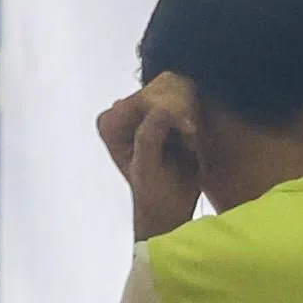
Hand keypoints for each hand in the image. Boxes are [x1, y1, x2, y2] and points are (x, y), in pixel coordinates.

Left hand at [97, 75, 204, 240]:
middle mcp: (121, 114)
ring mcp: (142, 114)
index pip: (141, 100)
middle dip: (180, 111)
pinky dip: (192, 117)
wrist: (170, 210)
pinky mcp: (160, 117)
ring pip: (172, 94)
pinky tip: (192, 138)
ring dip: (188, 115)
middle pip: (156, 92)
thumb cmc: (155, 195)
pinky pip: (182, 102)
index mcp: (110, 124)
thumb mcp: (148, 168)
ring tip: (191, 141)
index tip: (188, 129)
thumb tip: (163, 108)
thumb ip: (150, 137)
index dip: (168, 110)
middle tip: (191, 137)